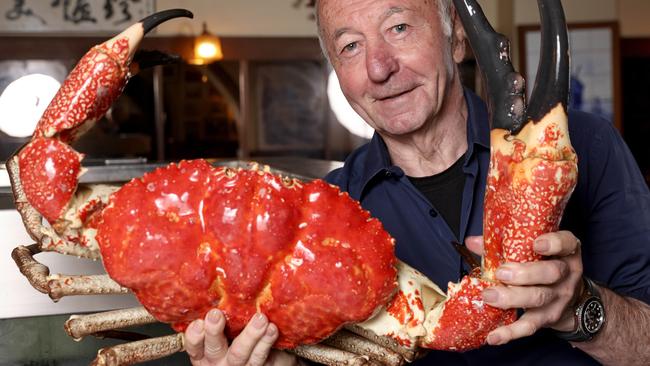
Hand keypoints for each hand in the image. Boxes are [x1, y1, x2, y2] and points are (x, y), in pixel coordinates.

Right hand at [184, 309, 297, 365]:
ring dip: (249, 335)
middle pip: (214, 349)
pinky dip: (266, 341)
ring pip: (240, 353)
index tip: (198, 322)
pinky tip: (271, 329)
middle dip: (214, 332)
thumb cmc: (238, 334)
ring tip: (260, 319)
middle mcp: (218, 361)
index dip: (194, 336)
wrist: (268, 357)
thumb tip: (221, 280)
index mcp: (205, 352)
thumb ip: (221, 312)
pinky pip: (260, 356)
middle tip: (216, 315)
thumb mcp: (225, 327)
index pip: (194, 346)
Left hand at [465, 231, 583, 345]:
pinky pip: (529, 326)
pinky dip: (510, 332)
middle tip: (501, 273)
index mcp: (564, 252)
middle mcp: (566, 274)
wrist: (572, 300)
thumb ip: (505, 244)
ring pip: (539, 298)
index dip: (554, 243)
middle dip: (525, 274)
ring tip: (489, 296)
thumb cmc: (545, 266)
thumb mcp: (534, 251)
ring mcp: (559, 298)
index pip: (567, 243)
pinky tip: (494, 336)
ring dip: (512, 298)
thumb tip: (474, 242)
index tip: (536, 243)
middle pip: (551, 273)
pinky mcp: (548, 318)